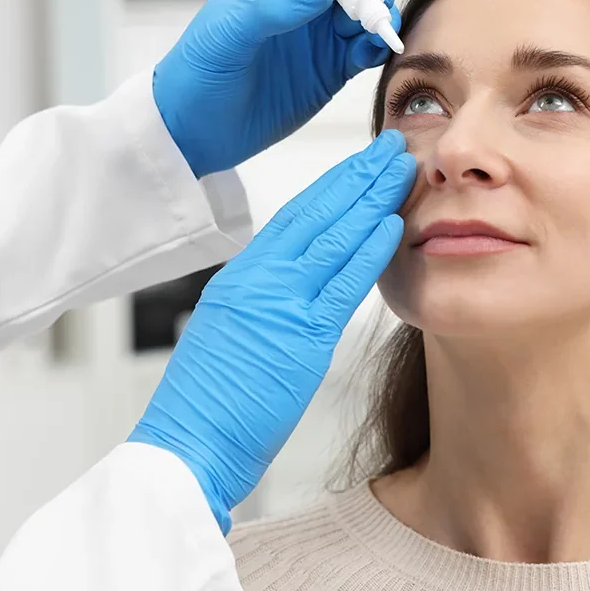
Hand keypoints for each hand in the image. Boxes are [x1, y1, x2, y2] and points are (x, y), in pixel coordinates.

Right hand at [128, 130, 414, 532]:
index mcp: (243, 275)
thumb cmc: (208, 401)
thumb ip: (264, 300)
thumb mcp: (231, 332)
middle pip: (317, 212)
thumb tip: (297, 286)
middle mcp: (258, 277)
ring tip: (402, 168)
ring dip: (372, 198)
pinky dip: (368, 251)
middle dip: (358, 175)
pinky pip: (341, 285)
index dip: (334, 185)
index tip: (361, 164)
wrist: (187, 444)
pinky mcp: (300, 337)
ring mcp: (279, 302)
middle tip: (390, 146)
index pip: (295, 216)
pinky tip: (392, 223)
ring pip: (333, 237)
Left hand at [153, 0, 399, 178]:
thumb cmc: (200, 72)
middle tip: (377, 7)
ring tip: (377, 33)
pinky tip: (373, 54)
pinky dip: (375, 49)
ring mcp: (317, 37)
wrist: (196, 130)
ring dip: (377, 19)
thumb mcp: (230, 32)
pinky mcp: (329, 71)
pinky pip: (363, 51)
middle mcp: (299, 1)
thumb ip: (277, 7)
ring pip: (362, 16)